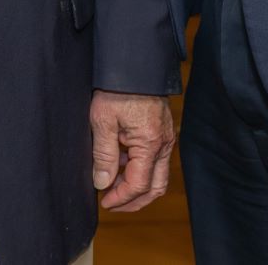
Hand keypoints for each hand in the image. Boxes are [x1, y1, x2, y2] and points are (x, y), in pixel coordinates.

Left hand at [89, 91, 174, 212]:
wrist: (134, 63)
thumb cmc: (117, 88)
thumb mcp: (102, 120)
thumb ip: (103, 155)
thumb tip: (102, 183)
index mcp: (150, 143)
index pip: (139, 185)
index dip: (121, 198)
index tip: (104, 202)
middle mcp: (163, 144)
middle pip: (155, 187)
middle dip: (134, 201)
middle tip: (112, 204)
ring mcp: (165, 138)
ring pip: (157, 176)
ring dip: (136, 186)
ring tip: (112, 185)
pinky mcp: (162, 132)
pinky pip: (155, 160)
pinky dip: (140, 170)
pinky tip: (120, 165)